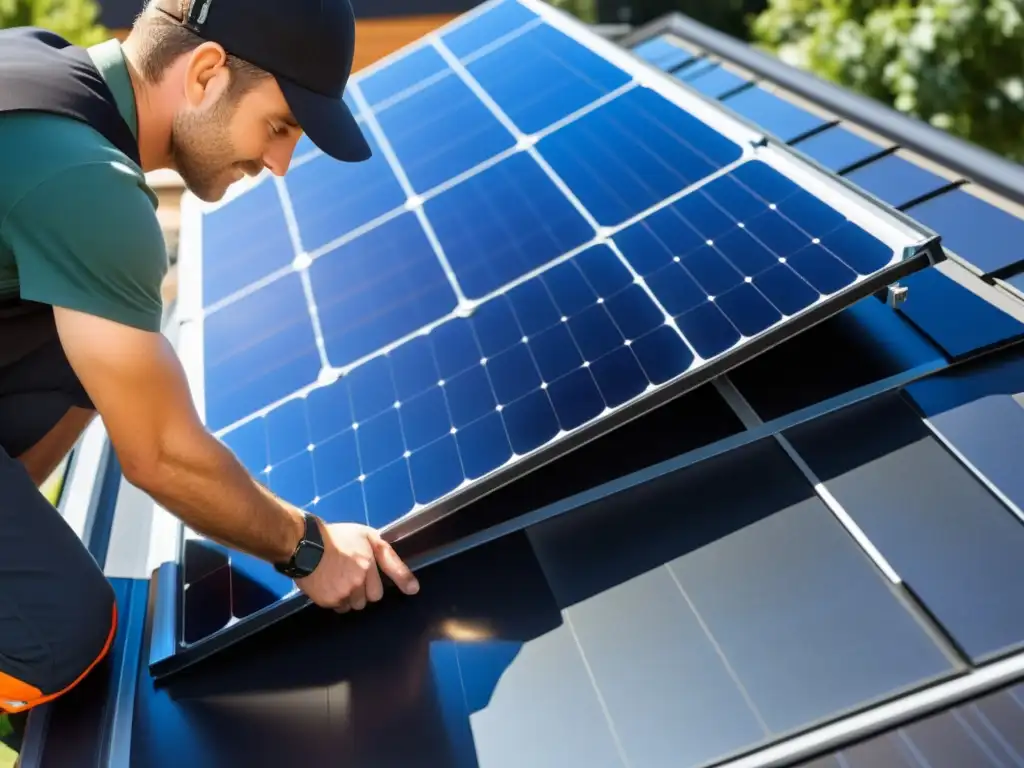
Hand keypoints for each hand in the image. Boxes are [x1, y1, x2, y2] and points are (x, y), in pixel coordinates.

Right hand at [294, 521, 419, 611]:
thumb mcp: (366, 535)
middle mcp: (360, 579)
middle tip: (355, 577)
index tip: (412, 589)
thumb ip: (387, 554)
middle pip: (373, 597)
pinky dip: (337, 600)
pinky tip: (330, 586)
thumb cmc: (336, 537)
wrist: (304, 545)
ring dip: (352, 597)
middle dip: (366, 590)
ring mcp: (344, 591)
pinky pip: (340, 608)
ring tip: (340, 581)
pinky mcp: (329, 600)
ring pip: (357, 604)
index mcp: (369, 561)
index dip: (401, 582)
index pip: (389, 576)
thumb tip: (407, 578)